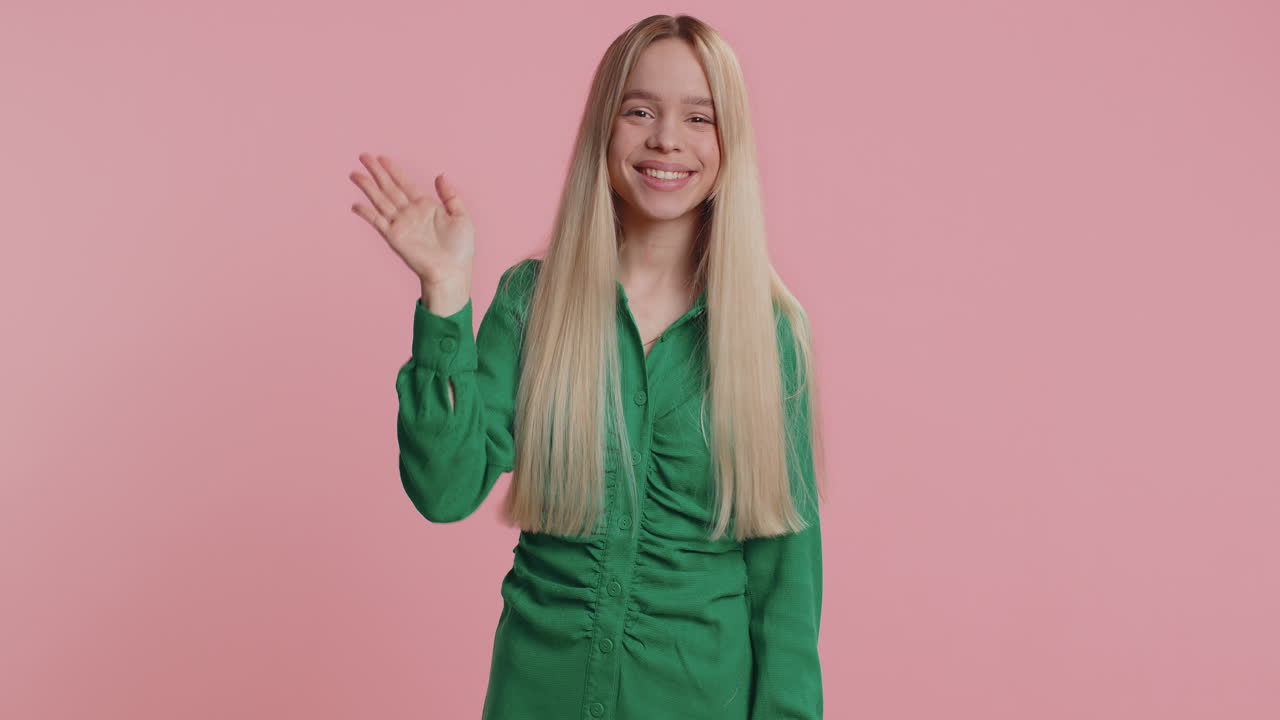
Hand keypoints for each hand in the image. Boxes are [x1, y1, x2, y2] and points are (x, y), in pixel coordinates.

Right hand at [349, 153, 473, 290]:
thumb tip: (440, 176)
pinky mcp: (394, 238)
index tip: (382, 158)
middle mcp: (410, 214)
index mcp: (426, 207)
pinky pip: (378, 222)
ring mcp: (401, 225)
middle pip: (389, 188)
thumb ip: (450, 195)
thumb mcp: (461, 216)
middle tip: (363, 156)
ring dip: (367, 187)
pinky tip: (356, 204)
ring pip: (380, 200)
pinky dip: (367, 213)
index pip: (405, 184)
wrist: (452, 272)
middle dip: (376, 172)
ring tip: (355, 174)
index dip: (394, 170)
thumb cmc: (460, 249)